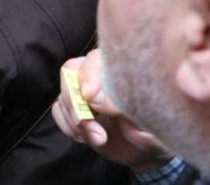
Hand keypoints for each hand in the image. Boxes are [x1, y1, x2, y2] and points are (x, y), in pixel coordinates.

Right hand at [51, 49, 173, 172]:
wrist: (145, 150)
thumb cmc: (152, 130)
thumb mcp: (146, 119)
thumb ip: (122, 106)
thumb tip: (94, 98)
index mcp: (118, 68)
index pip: (94, 58)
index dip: (88, 74)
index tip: (90, 98)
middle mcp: (98, 74)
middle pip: (70, 72)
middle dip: (76, 103)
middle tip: (93, 128)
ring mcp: (83, 92)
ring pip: (63, 94)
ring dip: (75, 121)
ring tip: (99, 138)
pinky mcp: (74, 109)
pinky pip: (57, 111)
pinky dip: (68, 127)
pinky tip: (87, 138)